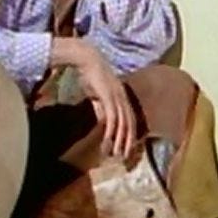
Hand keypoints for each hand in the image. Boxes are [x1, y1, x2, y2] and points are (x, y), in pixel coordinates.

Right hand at [52, 38, 135, 158]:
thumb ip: (102, 107)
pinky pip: (113, 118)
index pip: (130, 120)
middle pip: (130, 124)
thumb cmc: (91, 75)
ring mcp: (117, 97)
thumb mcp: (98, 95)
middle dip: (128, 142)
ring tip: (117, 154)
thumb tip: (103, 121)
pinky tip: (108, 141)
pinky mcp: (109, 97)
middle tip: (125, 158)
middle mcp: (123, 98)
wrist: (88, 59)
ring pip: (123, 124)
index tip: (127, 149)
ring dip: (120, 141)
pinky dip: (112, 131)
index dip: (130, 135)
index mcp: (122, 97)